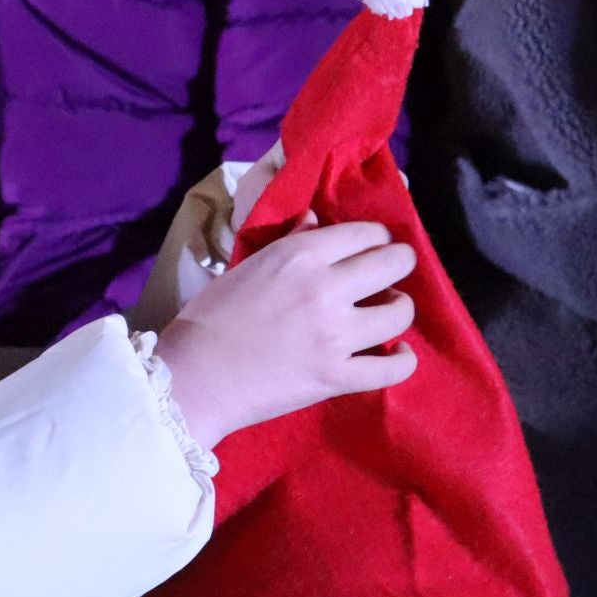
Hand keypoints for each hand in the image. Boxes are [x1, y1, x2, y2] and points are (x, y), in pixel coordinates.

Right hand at [154, 217, 416, 447]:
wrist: (194, 376)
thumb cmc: (209, 318)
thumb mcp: (247, 267)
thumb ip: (288, 243)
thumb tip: (316, 220)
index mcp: (299, 256)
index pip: (365, 233)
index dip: (376, 238)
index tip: (372, 247)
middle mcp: (325, 288)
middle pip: (394, 263)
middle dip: (398, 265)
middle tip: (388, 277)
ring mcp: (335, 334)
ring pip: (400, 313)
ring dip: (398, 309)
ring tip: (387, 313)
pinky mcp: (336, 376)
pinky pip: (392, 369)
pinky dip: (402, 361)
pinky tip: (398, 354)